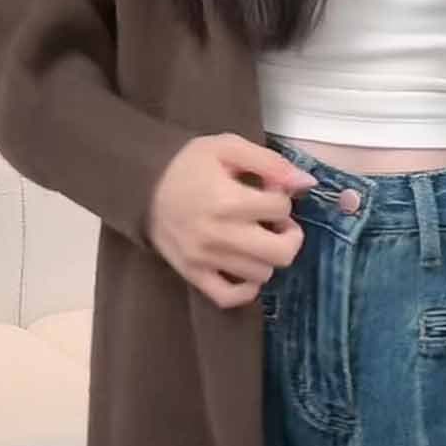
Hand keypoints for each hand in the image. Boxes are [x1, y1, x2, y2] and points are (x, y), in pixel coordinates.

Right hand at [147, 133, 317, 308]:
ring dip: (267, 256)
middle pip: (281, 253)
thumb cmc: (187, 163)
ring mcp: (205, 260)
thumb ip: (270, 163)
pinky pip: (230, 298)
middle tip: (277, 222)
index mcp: (228, 200)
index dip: (281, 194)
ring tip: (255, 237)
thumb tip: (307, 182)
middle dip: (289, 235)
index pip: (281, 208)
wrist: (139, 183)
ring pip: (261, 274)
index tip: (268, 188)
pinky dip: (246, 288)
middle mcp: (219, 235)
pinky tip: (246, 268)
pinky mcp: (193, 275)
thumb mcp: (228, 147)